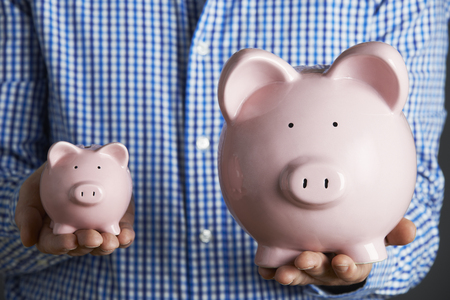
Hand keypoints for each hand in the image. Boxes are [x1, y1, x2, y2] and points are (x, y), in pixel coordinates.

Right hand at [15, 163, 134, 255]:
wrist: (78, 160)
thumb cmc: (50, 178)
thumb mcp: (31, 190)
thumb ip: (27, 213)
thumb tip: (27, 242)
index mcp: (52, 231)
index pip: (53, 244)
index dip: (60, 246)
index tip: (69, 240)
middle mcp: (75, 234)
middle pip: (80, 247)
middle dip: (87, 246)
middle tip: (93, 238)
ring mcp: (97, 228)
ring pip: (102, 244)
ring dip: (107, 246)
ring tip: (111, 240)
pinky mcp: (116, 222)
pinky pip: (122, 233)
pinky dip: (125, 238)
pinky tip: (126, 236)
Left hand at [258, 218, 415, 285]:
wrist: (330, 230)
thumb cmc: (356, 230)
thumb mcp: (376, 228)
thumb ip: (392, 229)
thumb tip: (410, 230)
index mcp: (351, 260)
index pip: (352, 269)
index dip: (347, 268)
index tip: (341, 261)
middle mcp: (328, 266)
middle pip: (321, 271)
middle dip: (313, 267)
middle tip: (305, 259)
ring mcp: (306, 266)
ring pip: (299, 272)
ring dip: (291, 272)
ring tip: (281, 271)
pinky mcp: (286, 260)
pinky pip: (276, 267)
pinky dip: (269, 269)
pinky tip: (264, 268)